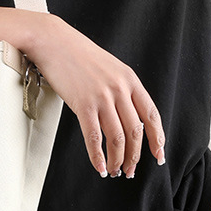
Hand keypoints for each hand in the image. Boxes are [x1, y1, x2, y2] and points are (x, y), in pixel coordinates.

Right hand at [29, 14, 165, 178]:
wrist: (53, 40)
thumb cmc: (77, 53)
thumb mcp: (109, 66)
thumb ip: (121, 87)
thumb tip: (125, 114)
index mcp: (130, 79)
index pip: (151, 114)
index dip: (157, 138)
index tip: (158, 154)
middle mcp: (120, 89)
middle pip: (135, 131)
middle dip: (135, 155)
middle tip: (130, 170)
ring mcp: (102, 97)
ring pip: (117, 137)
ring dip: (117, 159)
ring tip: (114, 170)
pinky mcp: (83, 104)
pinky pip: (94, 137)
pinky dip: (97, 156)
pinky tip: (98, 166)